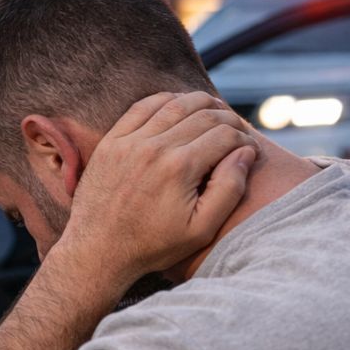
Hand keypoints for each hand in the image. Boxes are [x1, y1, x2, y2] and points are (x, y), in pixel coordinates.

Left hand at [58, 91, 257, 279]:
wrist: (98, 249)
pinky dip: (165, 100)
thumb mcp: (201, 229)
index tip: (250, 147)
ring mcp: (130, 141)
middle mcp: (155, 148)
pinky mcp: (111, 141)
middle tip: (237, 129)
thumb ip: (229, 189)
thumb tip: (245, 152)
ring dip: (200, 102)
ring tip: (216, 110)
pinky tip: (179, 105)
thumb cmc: (153, 245)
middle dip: (228, 118)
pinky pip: (142, 107)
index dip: (244, 138)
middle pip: (203, 114)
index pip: (224, 135)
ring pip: (174, 104)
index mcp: (180, 168)